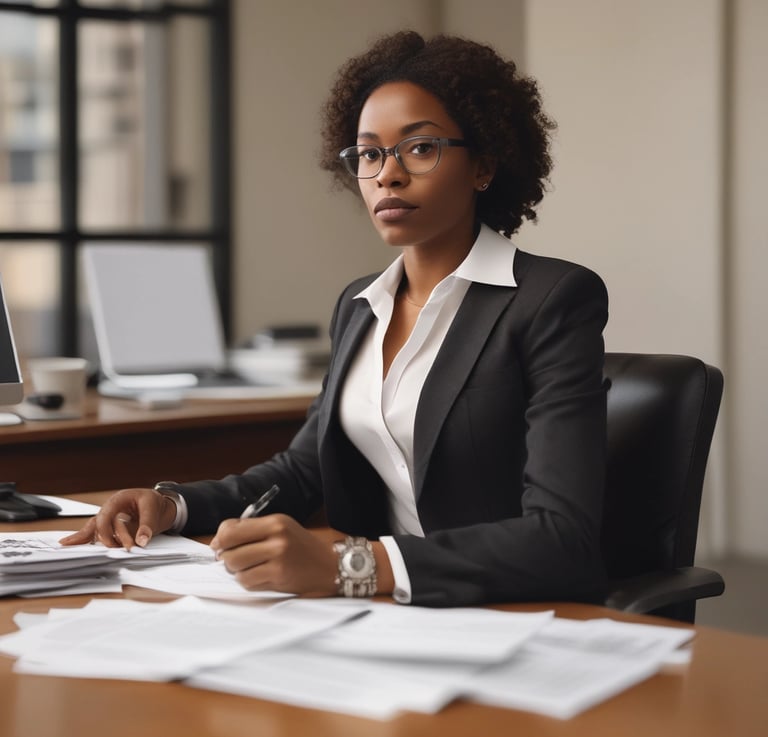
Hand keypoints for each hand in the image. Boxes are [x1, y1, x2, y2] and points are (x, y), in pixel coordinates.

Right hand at [59, 488, 176, 549]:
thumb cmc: (153, 502)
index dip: (106, 531)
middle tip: (116, 551)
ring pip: (95, 533)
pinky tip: (72, 545)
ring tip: (93, 555)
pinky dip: (87, 542)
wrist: (159, 505)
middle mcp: (108, 510)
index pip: (104, 516)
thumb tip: (141, 541)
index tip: (115, 544)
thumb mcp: (152, 508)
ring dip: (99, 544)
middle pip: (97, 526)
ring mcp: (108, 521)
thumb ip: (147, 524)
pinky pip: (96, 536)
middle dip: (105, 540)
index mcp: (117, 500)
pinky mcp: (110, 530)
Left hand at [210, 514, 340, 595]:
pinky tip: (259, 576)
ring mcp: (278, 559)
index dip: (219, 539)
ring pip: (236, 569)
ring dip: (236, 571)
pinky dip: (248, 581)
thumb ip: (251, 530)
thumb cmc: (301, 547)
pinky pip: (248, 582)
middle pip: (230, 552)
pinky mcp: (279, 577)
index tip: (219, 545)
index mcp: (275, 522)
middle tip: (233, 559)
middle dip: (226, 558)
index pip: (231, 530)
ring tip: (248, 568)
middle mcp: (277, 539)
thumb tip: (217, 541)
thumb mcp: (280, 527)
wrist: (328, 565)